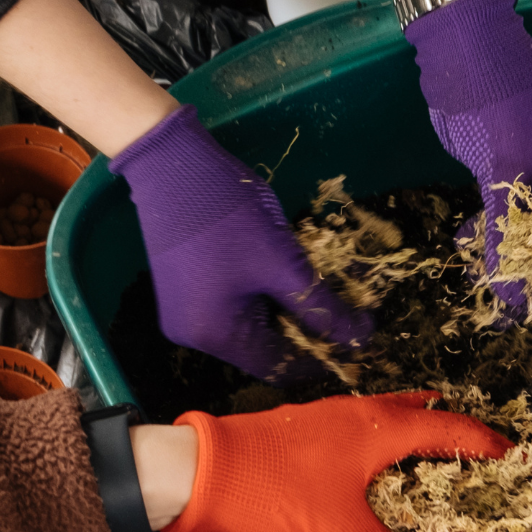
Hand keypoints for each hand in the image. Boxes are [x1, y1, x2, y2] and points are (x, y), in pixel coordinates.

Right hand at [110, 105, 370, 380]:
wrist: (171, 163)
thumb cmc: (228, 215)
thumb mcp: (283, 264)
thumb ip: (322, 307)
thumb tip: (360, 338)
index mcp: (215, 336)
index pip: (280, 369)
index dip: (322, 357)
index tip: (357, 338)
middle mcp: (194, 334)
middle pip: (265, 349)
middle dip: (308, 328)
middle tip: (346, 305)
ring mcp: (186, 311)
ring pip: (252, 324)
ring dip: (289, 307)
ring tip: (323, 283)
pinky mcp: (185, 288)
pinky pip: (234, 305)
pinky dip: (265, 293)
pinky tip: (288, 271)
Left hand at [162, 393, 509, 531]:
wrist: (202, 471)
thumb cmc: (274, 490)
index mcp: (378, 428)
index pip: (449, 427)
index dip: (484, 442)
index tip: (513, 456)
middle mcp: (359, 413)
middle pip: (421, 412)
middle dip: (452, 430)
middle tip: (477, 456)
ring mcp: (331, 418)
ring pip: (389, 418)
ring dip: (416, 434)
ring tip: (435, 462)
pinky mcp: (307, 431)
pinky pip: (363, 429)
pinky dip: (385, 445)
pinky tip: (376, 474)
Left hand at [407, 0, 531, 312]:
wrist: (464, 43)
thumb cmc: (499, 100)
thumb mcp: (504, 172)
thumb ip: (505, 235)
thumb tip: (509, 295)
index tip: (524, 307)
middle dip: (525, 266)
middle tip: (492, 295)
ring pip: (526, 225)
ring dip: (500, 247)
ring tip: (471, 265)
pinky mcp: (508, 165)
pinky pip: (504, 209)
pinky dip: (487, 226)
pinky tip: (464, 237)